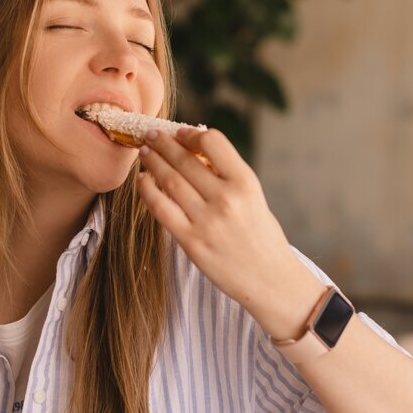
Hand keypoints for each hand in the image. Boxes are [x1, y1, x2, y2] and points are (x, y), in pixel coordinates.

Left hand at [136, 128, 325, 339]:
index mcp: (246, 183)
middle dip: (163, 144)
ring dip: (153, 162)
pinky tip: (142, 181)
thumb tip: (191, 151)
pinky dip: (148, 190)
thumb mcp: (254, 197)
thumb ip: (226, 176)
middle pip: (185, 160)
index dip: (191, 134)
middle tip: (151, 135)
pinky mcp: (191, 242)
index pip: (213, 142)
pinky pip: (161, 209)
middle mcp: (226, 199)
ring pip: (169, 181)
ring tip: (145, 153)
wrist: (270, 279)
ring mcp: (207, 221)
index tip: (180, 133)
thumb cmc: (261, 236)